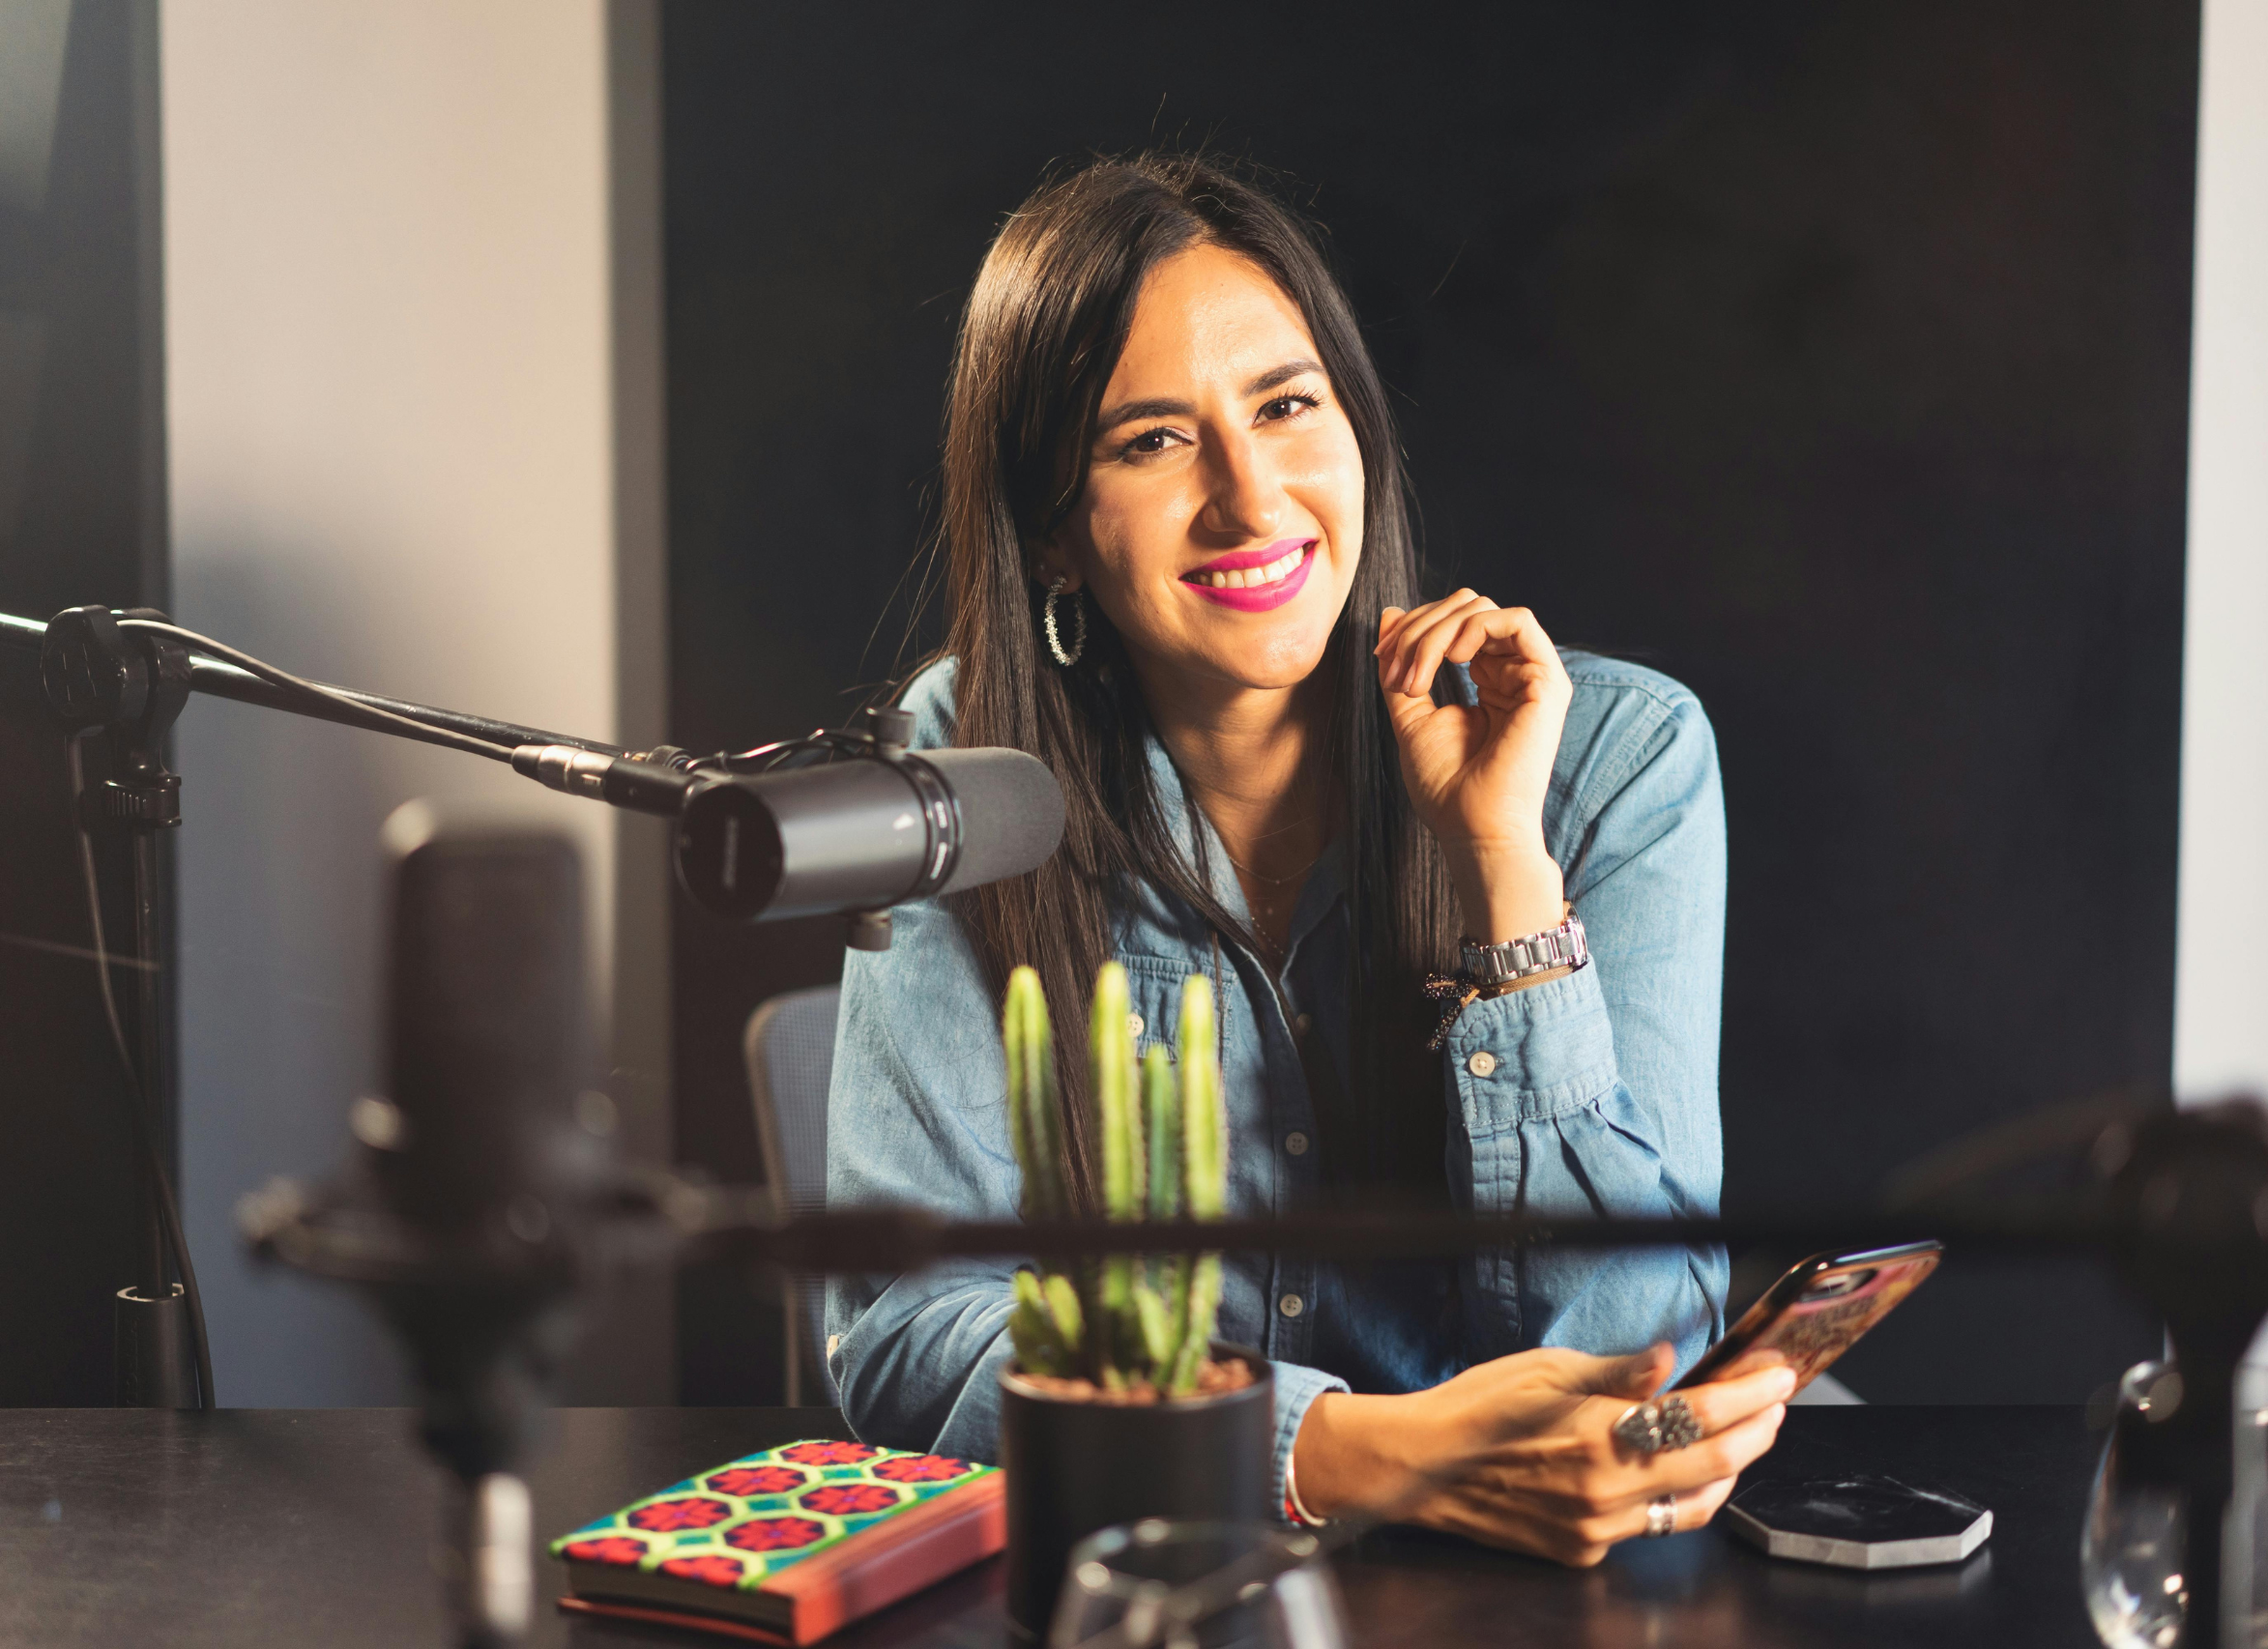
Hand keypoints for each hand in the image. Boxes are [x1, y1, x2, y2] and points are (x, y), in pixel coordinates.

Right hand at [1291, 1344, 1793, 1565]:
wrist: (1420, 1467)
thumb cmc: (1476, 1406)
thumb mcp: (1546, 1368)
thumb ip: (1618, 1371)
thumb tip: (1672, 1358)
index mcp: (1600, 1435)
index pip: (1702, 1415)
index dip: (1749, 1394)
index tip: (1778, 1376)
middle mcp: (1606, 1490)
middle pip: (1714, 1465)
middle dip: (1757, 1431)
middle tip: (1772, 1404)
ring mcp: (1596, 1529)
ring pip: (1690, 1507)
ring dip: (1726, 1472)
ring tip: (1739, 1440)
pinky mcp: (1581, 1551)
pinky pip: (1645, 1528)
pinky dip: (1670, 1497)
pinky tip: (1672, 1472)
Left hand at [1374, 593, 1572, 941]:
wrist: (1473, 827)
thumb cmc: (1446, 785)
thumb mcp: (1410, 712)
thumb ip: (1402, 663)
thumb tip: (1390, 613)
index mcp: (1487, 678)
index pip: (1452, 622)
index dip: (1412, 629)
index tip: (1382, 661)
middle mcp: (1512, 672)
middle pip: (1466, 608)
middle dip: (1419, 629)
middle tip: (1397, 675)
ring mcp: (1532, 675)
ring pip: (1484, 610)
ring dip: (1437, 633)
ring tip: (1417, 679)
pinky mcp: (1547, 682)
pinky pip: (1517, 621)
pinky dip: (1475, 628)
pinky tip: (1452, 658)